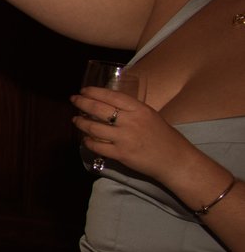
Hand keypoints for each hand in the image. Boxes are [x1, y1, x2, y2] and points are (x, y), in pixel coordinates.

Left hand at [73, 84, 205, 188]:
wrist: (176, 160)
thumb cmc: (166, 138)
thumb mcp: (151, 117)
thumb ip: (132, 111)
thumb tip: (110, 106)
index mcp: (140, 110)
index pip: (111, 96)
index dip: (94, 92)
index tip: (84, 90)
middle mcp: (130, 122)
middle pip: (98, 109)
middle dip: (82, 103)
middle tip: (74, 100)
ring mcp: (124, 138)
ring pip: (93, 128)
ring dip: (81, 123)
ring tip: (76, 120)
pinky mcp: (120, 154)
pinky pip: (97, 146)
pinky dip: (88, 142)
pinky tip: (85, 139)